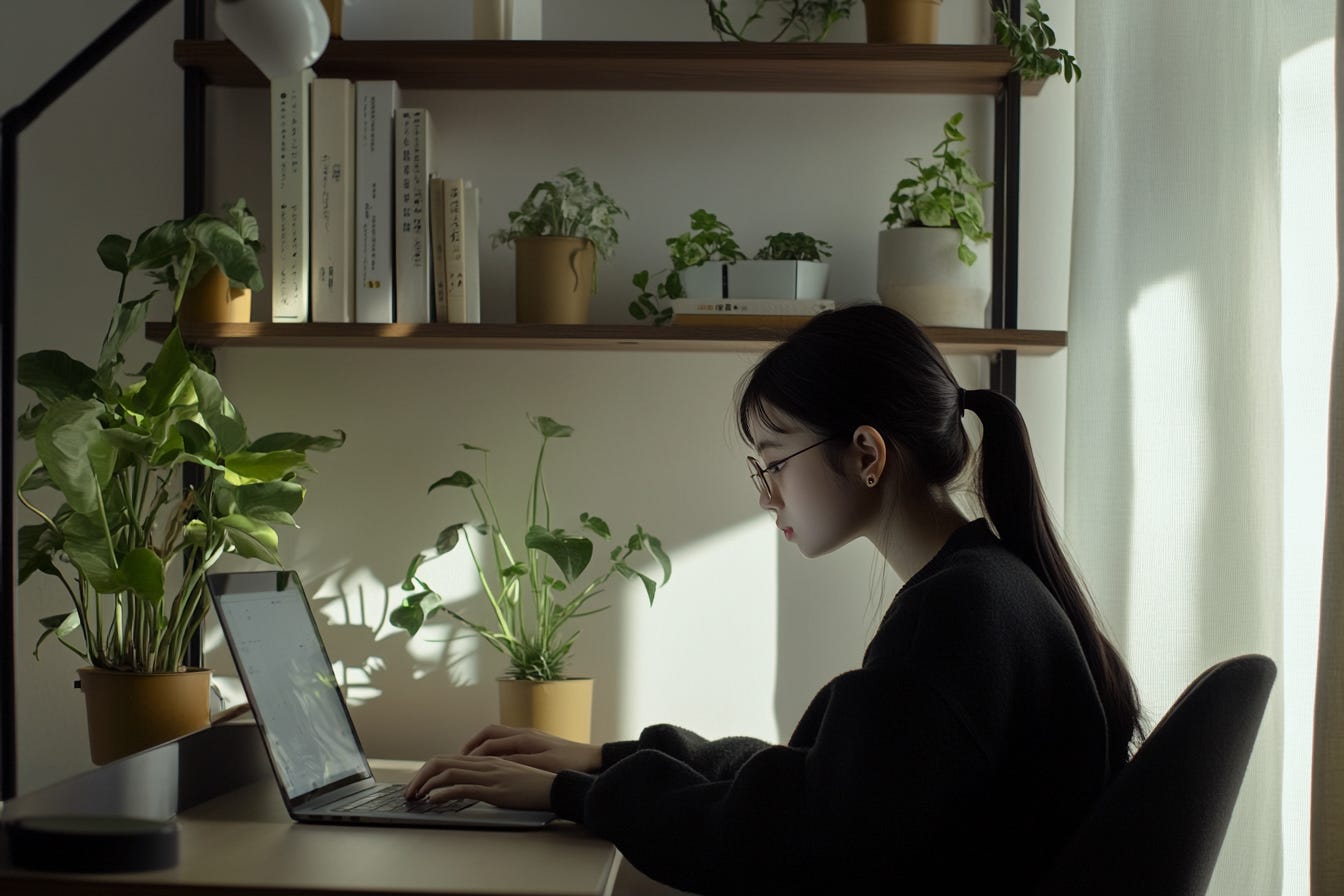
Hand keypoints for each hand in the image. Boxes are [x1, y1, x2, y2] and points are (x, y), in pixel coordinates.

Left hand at [404, 754, 555, 810]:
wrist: (557, 786)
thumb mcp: (509, 777)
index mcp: (487, 759)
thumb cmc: (535, 785)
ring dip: (426, 784)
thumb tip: (469, 787)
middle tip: (409, 791)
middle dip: (420, 775)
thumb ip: (490, 777)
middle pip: (442, 761)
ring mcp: (489, 775)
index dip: (429, 770)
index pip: (449, 759)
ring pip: (448, 772)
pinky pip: (463, 787)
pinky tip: (433, 799)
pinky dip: (443, 792)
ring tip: (415, 796)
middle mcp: (485, 763)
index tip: (418, 784)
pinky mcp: (494, 789)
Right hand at [459, 724, 602, 773]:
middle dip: (472, 744)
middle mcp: (524, 733)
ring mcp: (529, 736)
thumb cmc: (570, 764)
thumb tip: (495, 762)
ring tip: (470, 759)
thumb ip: (518, 763)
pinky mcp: (535, 742)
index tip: (459, 765)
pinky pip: (507, 741)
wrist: (592, 759)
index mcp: (524, 739)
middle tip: (459, 757)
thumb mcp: (543, 766)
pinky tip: (493, 761)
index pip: (490, 743)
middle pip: (490, 732)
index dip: (473, 754)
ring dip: (482, 745)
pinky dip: (494, 748)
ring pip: (497, 735)